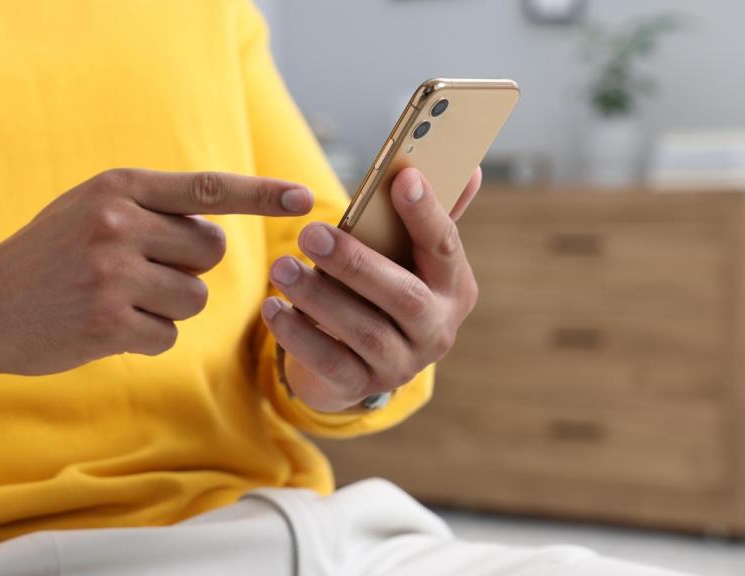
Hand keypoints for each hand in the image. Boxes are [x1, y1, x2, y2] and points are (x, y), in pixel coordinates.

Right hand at [0, 169, 312, 420]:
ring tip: (119, 299)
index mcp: (119, 188)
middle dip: (189, 267)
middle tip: (141, 272)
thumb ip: (151, 207)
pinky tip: (105, 327)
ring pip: (194, 297)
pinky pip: (168, 334)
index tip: (307, 197)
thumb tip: (221, 226)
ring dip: (168, 306)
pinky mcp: (108, 322)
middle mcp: (118, 223)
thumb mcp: (90, 209)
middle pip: (211, 251)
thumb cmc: (48, 255)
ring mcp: (112, 272)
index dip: (263, 194)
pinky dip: (146, 337)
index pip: (209, 188)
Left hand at [261, 167, 480, 412]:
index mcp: (453, 287)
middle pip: (404, 296)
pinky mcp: (362, 387)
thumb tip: (471, 167)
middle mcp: (437, 330)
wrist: (356, 361)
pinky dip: (298, 335)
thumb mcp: (404, 256)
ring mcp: (402, 364)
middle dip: (355, 263)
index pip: (445, 246)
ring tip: (281, 268)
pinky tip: (272, 308)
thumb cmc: (380, 288)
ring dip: (319, 298)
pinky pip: (330, 362)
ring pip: (364, 332)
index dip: (426, 213)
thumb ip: (428, 217)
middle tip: (310, 233)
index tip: (403, 177)